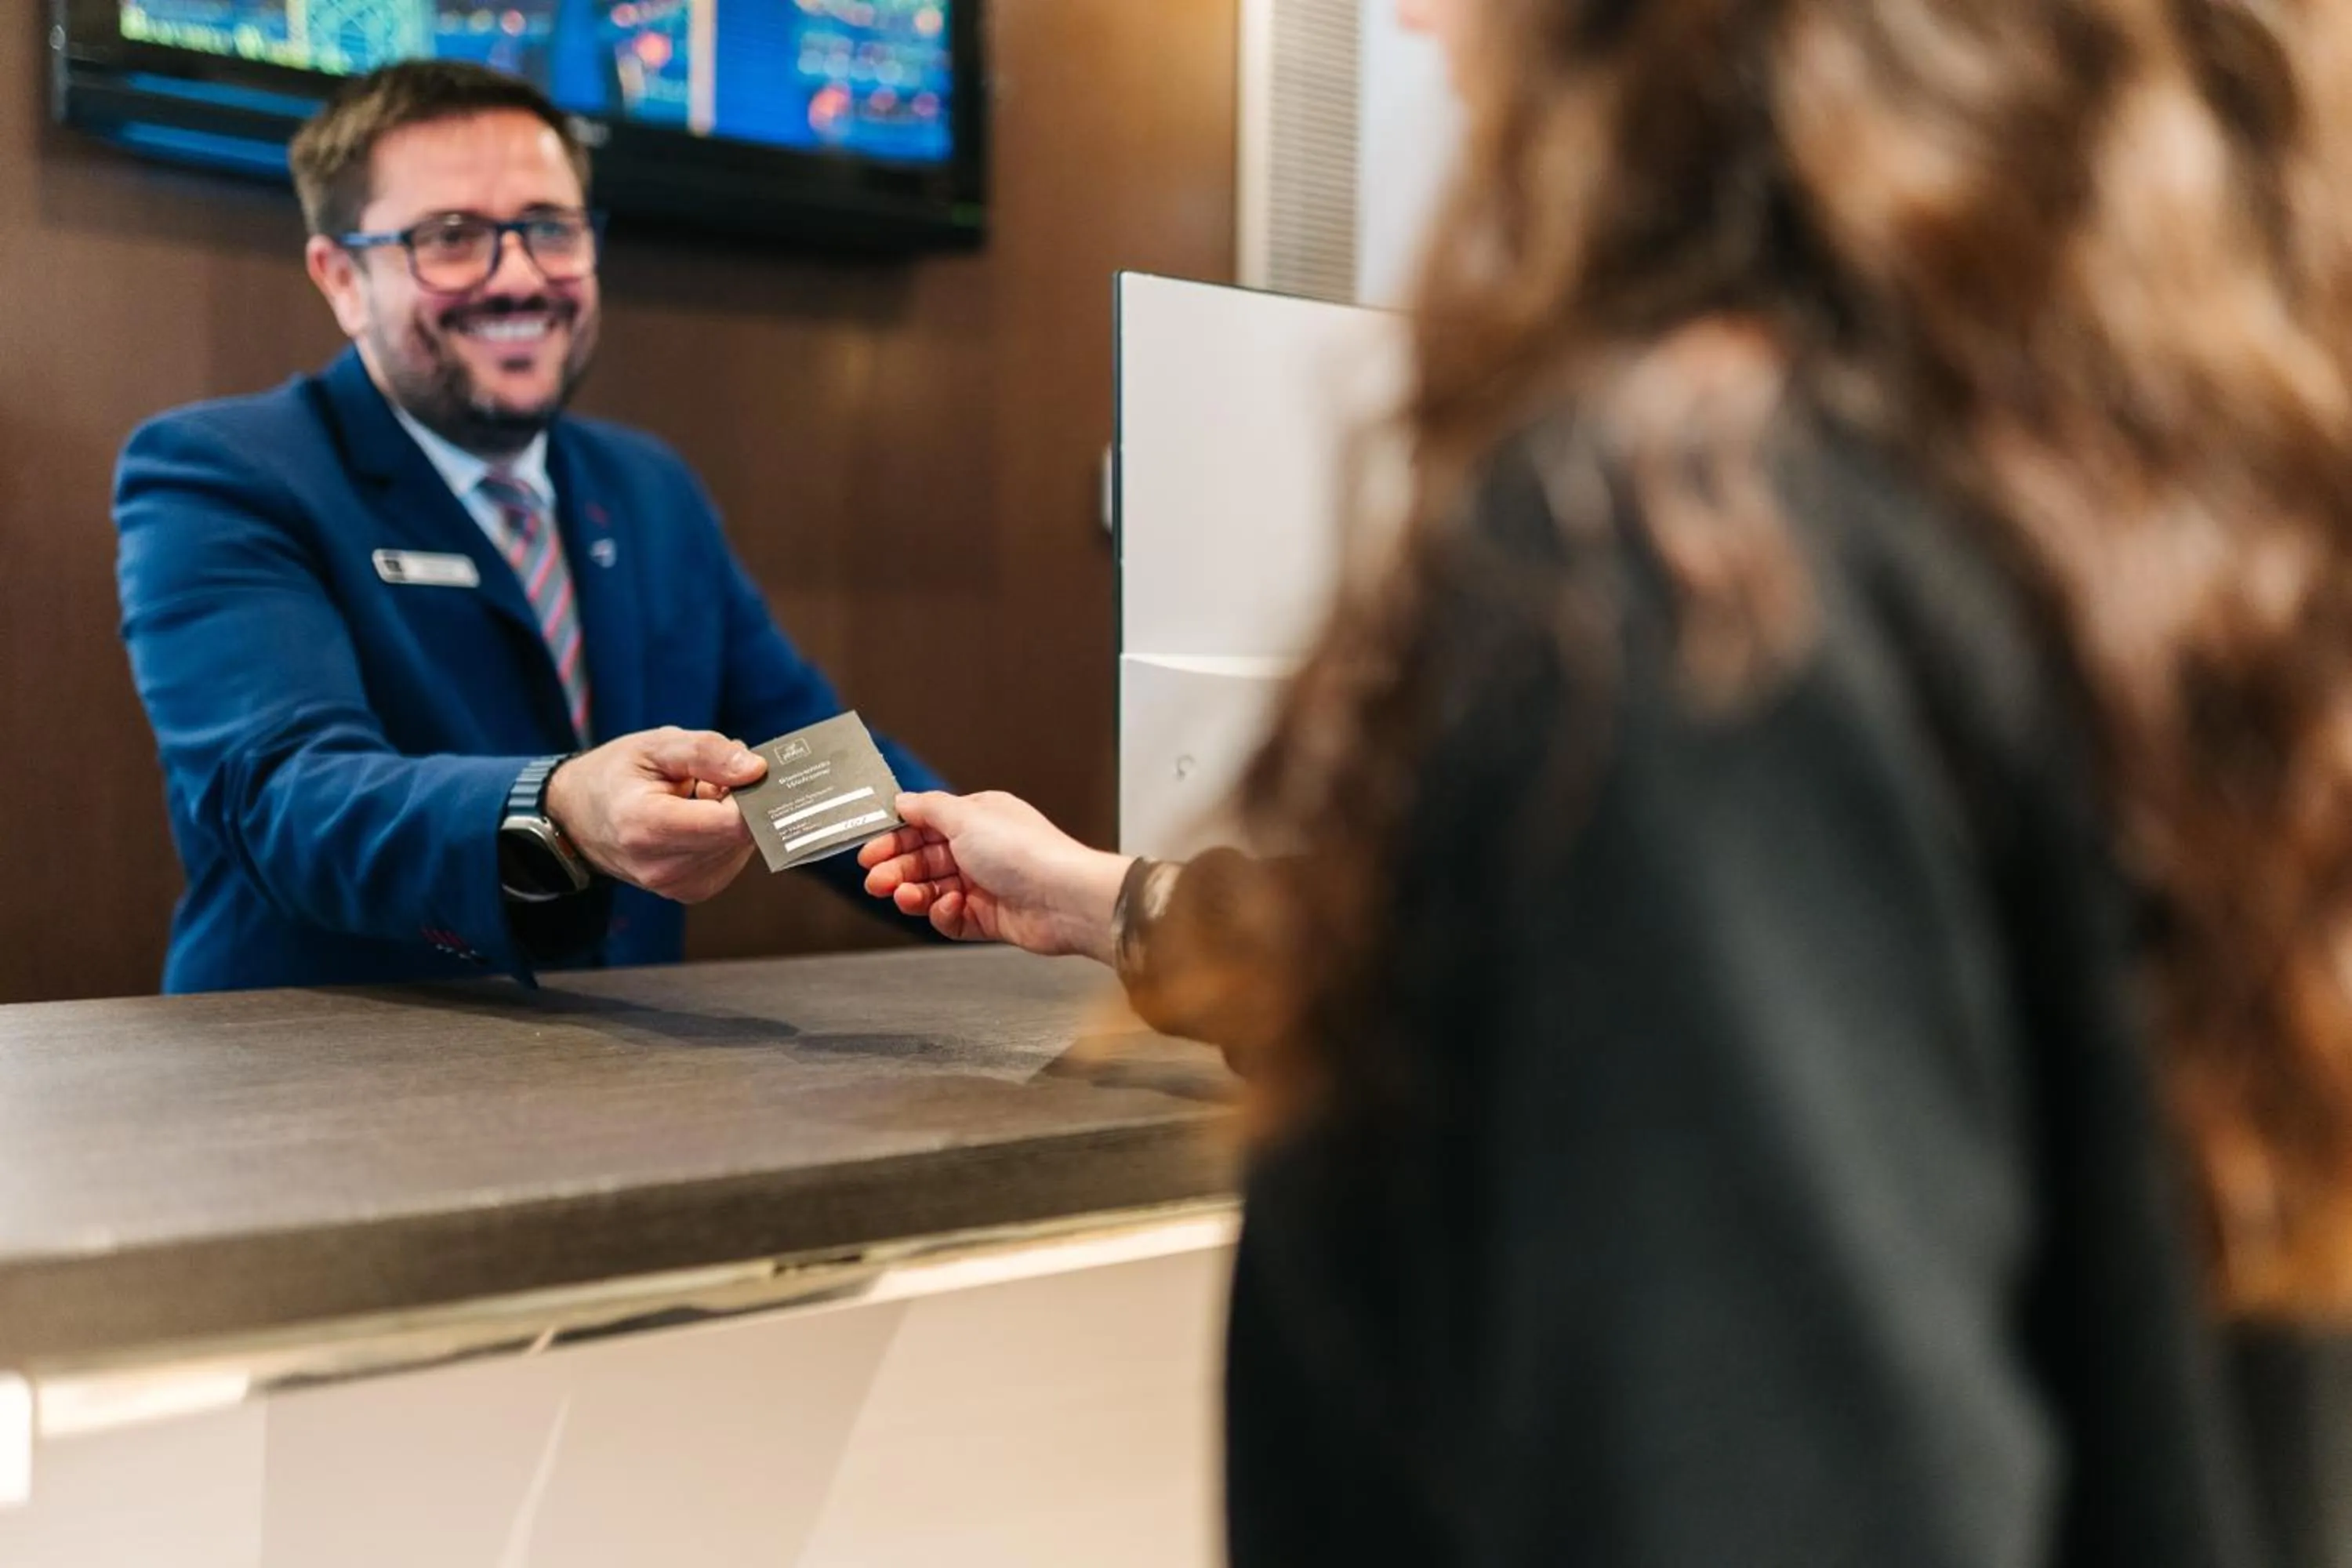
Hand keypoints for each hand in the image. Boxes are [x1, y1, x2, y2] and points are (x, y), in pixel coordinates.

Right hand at [544, 727, 767, 904]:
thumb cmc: (614, 775)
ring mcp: (676, 886)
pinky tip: (697, 820)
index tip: (734, 770)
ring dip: (731, 819)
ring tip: (695, 800)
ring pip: (741, 848)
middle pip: (740, 835)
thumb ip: (707, 752)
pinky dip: (724, 836)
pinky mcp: (690, 892)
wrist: (578, 817)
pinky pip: (731, 859)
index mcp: (646, 826)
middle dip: (739, 802)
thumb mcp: (655, 745)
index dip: (747, 792)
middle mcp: (661, 867)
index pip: (731, 821)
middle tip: (707, 782)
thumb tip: (756, 769)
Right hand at [857, 791, 1132, 962]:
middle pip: (924, 861)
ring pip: (933, 891)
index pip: (924, 827)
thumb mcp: (967, 817)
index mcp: (978, 819)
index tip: (868, 853)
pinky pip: (952, 918)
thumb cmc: (1026, 852)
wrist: (1064, 898)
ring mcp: (985, 885)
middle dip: (896, 869)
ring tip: (903, 896)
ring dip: (913, 893)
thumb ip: (929, 809)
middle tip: (875, 879)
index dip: (893, 840)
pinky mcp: (989, 918)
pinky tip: (949, 906)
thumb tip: (902, 800)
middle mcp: (981, 850)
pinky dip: (944, 914)